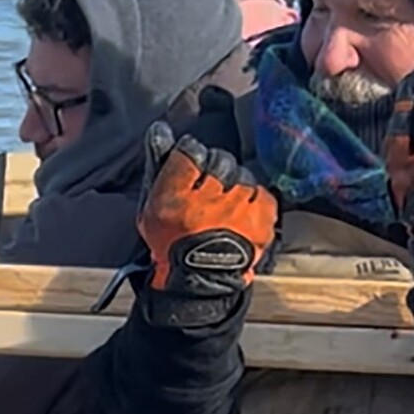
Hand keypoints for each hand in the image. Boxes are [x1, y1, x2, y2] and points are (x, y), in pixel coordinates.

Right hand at [136, 121, 277, 306]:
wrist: (200, 283)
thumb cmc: (172, 246)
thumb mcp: (151, 209)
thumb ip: (157, 167)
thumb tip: (160, 131)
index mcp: (176, 195)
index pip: (189, 150)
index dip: (188, 156)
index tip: (188, 166)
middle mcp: (210, 197)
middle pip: (219, 159)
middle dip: (214, 171)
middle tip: (208, 192)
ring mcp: (240, 207)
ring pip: (242, 174)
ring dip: (234, 186)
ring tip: (225, 208)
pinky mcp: (262, 218)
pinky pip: (261, 192)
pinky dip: (253, 199)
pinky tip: (241, 212)